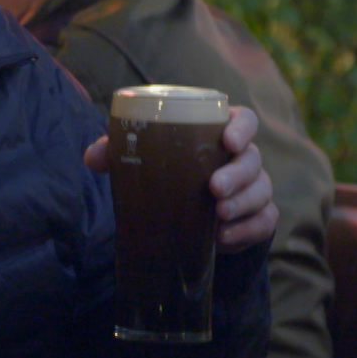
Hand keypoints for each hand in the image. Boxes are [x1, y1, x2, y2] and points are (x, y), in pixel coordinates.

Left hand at [84, 105, 277, 252]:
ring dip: (243, 203)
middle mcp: (243, 158)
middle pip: (253, 159)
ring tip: (218, 216)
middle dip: (237, 174)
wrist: (184, 215)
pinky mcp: (256, 218)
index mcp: (219, 134)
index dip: (241, 128)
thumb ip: (117, 152)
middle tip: (214, 188)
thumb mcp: (142, 160)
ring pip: (262, 191)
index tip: (228, 141)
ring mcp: (254, 188)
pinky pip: (264, 222)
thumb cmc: (167, 173)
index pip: (243, 119)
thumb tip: (92, 158)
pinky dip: (246, 231)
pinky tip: (224, 238)